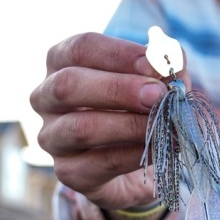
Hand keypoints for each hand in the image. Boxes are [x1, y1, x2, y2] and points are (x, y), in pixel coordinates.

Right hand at [29, 32, 167, 210]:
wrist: (137, 157)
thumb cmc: (140, 104)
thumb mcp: (154, 78)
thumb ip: (164, 65)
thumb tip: (172, 58)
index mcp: (62, 62)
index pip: (81, 48)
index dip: (118, 54)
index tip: (155, 64)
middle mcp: (46, 97)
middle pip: (69, 85)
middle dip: (119, 89)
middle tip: (158, 94)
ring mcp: (52, 136)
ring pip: (81, 128)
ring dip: (129, 125)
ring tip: (165, 124)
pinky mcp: (67, 171)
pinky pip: (99, 162)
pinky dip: (135, 154)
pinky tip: (160, 148)